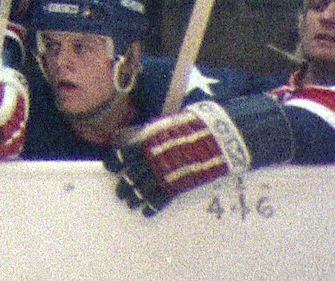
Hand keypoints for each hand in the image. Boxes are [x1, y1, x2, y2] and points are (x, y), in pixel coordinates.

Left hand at [104, 98, 290, 215]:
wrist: (224, 135)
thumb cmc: (199, 124)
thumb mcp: (171, 122)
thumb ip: (154, 132)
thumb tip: (139, 136)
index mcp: (148, 137)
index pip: (123, 151)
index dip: (114, 160)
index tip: (110, 166)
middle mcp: (152, 155)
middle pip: (130, 173)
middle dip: (124, 185)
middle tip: (119, 192)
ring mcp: (164, 171)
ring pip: (141, 188)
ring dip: (133, 197)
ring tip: (129, 203)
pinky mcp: (179, 184)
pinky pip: (160, 198)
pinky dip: (151, 207)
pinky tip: (145, 212)